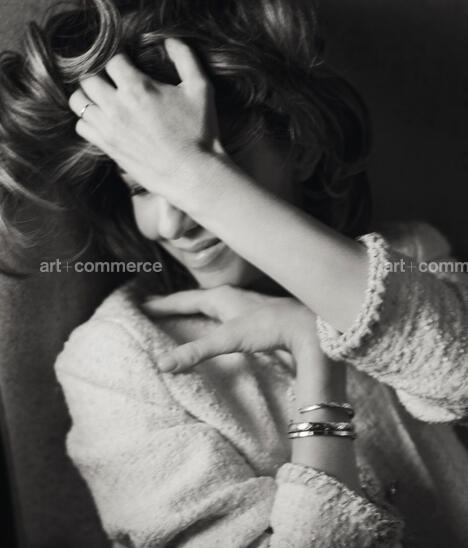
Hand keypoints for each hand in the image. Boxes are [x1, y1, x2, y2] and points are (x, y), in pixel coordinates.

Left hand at [68, 39, 223, 208]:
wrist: (193, 173)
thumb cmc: (200, 132)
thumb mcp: (201, 89)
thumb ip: (185, 59)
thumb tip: (169, 41)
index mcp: (138, 87)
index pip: (112, 60)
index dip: (121, 61)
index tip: (130, 67)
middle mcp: (117, 106)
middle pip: (88, 77)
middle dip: (100, 76)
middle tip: (114, 83)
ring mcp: (109, 128)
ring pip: (78, 101)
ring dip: (89, 96)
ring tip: (104, 100)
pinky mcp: (108, 147)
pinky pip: (81, 126)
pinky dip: (88, 120)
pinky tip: (105, 121)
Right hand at [142, 286, 335, 390]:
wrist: (307, 327)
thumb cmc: (269, 326)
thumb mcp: (228, 338)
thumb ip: (196, 351)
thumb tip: (163, 363)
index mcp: (220, 297)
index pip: (182, 299)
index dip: (162, 303)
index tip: (142, 304)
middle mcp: (230, 297)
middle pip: (194, 299)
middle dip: (174, 304)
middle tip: (154, 306)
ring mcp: (243, 307)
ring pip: (210, 306)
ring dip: (192, 310)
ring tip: (179, 315)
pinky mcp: (254, 318)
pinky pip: (223, 316)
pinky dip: (210, 319)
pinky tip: (214, 327)